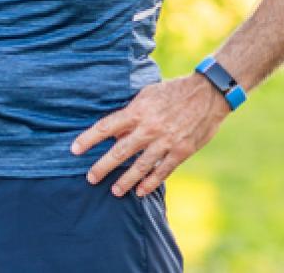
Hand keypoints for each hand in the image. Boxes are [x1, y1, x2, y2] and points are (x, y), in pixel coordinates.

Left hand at [69, 73, 232, 197]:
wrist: (208, 93)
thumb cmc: (174, 91)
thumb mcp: (148, 95)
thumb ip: (131, 114)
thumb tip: (114, 133)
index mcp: (138, 110)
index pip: (106, 126)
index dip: (88, 139)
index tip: (74, 150)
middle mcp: (149, 128)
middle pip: (120, 151)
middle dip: (103, 167)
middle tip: (90, 178)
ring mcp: (166, 141)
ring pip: (140, 166)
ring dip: (125, 181)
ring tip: (115, 191)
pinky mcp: (181, 151)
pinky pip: (162, 171)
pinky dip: (150, 182)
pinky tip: (141, 191)